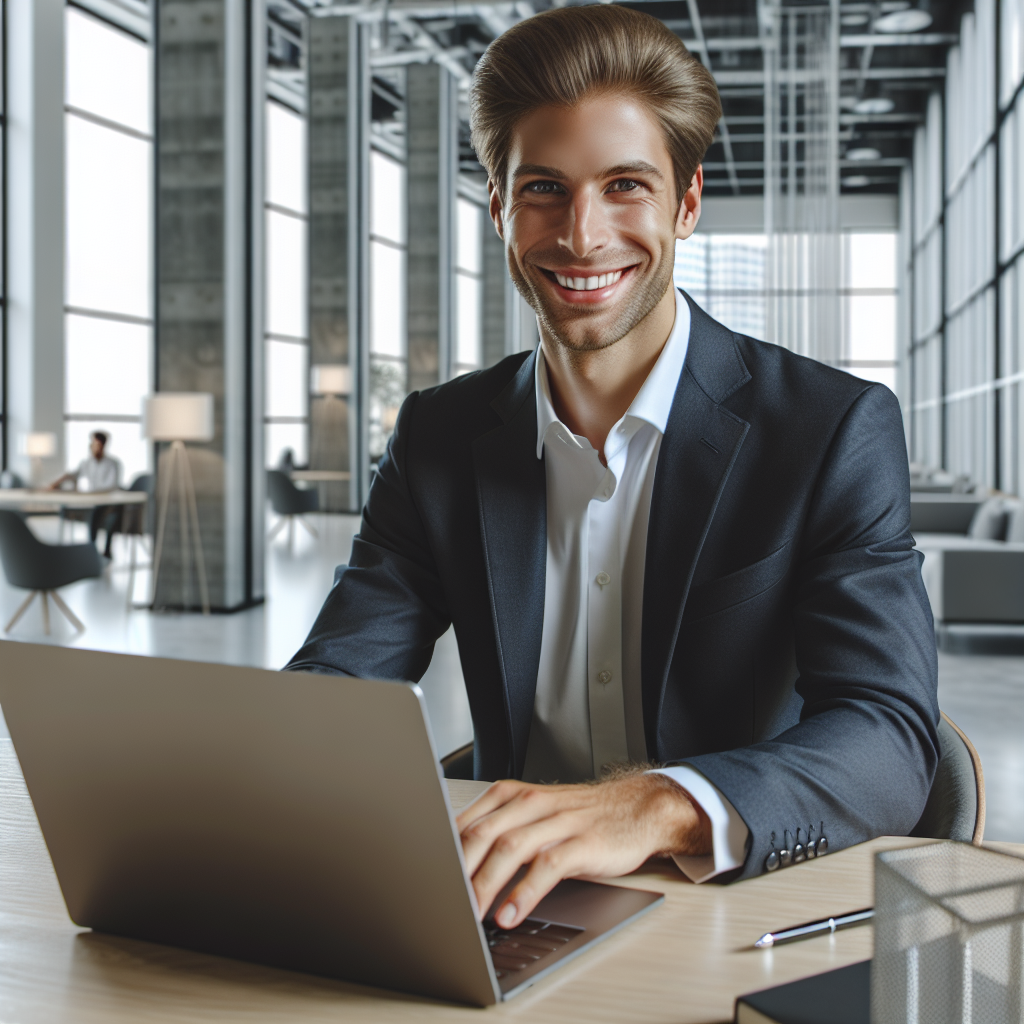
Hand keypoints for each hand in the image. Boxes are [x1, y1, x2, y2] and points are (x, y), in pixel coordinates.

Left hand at [455, 771, 710, 928]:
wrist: (636, 808)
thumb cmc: (579, 817)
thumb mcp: (531, 816)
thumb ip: (495, 832)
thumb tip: (452, 866)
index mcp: (510, 795)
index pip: (465, 824)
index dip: (442, 855)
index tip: (427, 883)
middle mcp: (530, 804)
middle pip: (481, 836)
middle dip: (457, 873)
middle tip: (441, 904)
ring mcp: (557, 822)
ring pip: (510, 849)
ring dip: (485, 885)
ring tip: (470, 915)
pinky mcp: (582, 843)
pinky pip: (547, 867)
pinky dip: (525, 892)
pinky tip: (511, 913)